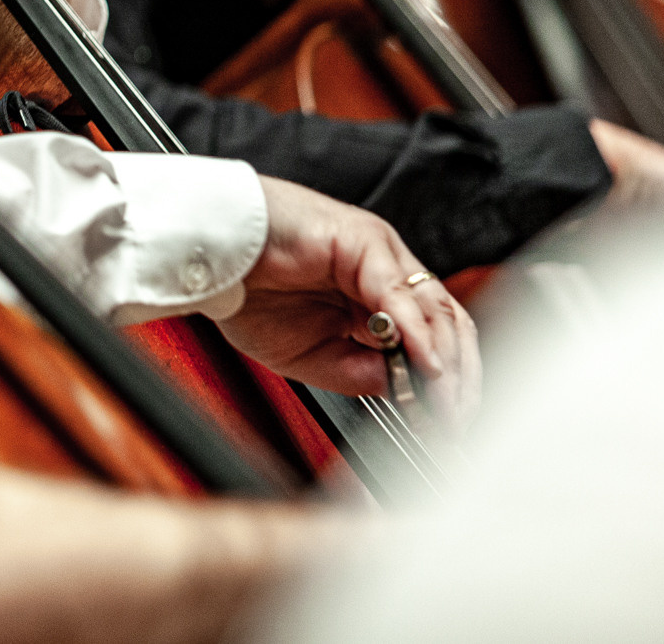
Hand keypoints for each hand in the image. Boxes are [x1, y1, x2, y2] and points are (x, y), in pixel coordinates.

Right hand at [217, 177, 480, 422]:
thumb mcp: (309, 356)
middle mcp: (385, 274)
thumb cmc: (243, 292)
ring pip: (435, 307)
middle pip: (447, 324)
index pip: (433, 341)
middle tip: (455, 419)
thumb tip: (409, 392)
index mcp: (373, 300)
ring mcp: (379, 254)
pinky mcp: (364, 239)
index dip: (447, 384)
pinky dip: (415, 330)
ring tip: (442, 399)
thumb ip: (359, 372)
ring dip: (445, 360)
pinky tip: (421, 362)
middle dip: (458, 377)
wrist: (205, 255)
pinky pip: (398, 291)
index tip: (446, 423)